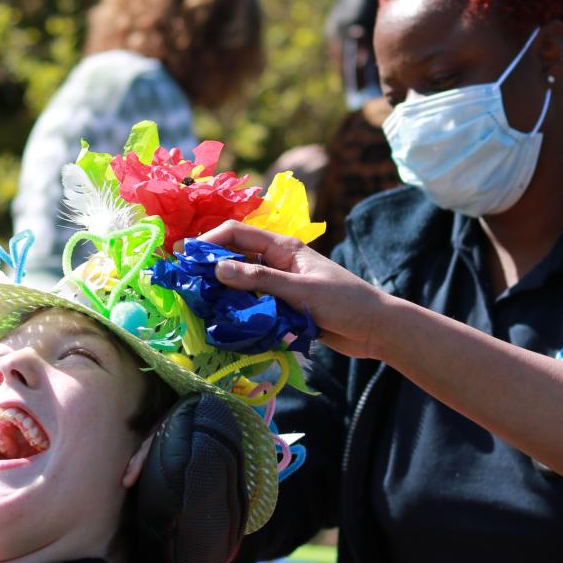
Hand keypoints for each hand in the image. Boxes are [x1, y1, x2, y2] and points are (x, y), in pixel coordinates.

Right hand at [195, 221, 387, 358]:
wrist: (376, 330)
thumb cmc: (345, 302)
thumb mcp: (300, 290)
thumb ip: (259, 279)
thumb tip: (217, 268)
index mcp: (284, 248)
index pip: (237, 233)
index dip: (210, 241)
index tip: (186, 259)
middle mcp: (278, 262)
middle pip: (235, 257)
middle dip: (211, 268)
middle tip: (188, 286)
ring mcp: (280, 285)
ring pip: (242, 283)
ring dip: (224, 293)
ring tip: (203, 306)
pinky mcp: (283, 307)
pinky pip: (253, 304)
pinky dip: (239, 310)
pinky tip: (227, 322)